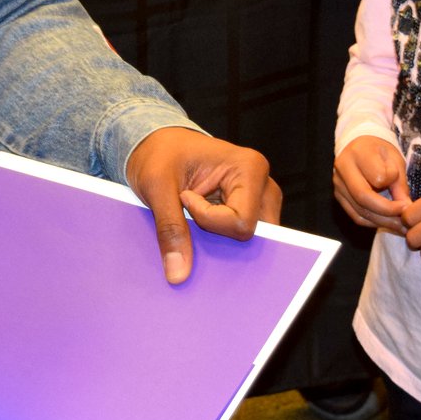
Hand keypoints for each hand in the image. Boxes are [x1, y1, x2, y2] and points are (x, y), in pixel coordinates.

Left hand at [125, 127, 279, 284]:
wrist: (157, 145)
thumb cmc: (160, 155)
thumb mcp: (157, 188)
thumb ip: (170, 230)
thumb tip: (178, 274)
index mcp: (249, 168)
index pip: (241, 223)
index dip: (208, 221)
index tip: (184, 198)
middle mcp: (263, 184)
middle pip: (250, 235)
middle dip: (217, 236)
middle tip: (190, 214)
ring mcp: (260, 199)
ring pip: (248, 241)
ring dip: (218, 239)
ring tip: (193, 217)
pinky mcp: (251, 210)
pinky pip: (242, 238)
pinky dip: (218, 239)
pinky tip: (199, 226)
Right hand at [332, 135, 409, 233]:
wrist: (359, 147)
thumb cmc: (379, 151)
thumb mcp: (394, 159)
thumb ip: (399, 182)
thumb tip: (406, 207)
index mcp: (359, 153)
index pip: (377, 176)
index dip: (393, 185)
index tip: (404, 189)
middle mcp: (343, 168)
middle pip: (363, 197)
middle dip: (387, 212)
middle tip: (405, 218)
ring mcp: (338, 185)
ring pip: (359, 211)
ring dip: (382, 222)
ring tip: (400, 226)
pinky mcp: (339, 197)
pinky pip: (356, 216)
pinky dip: (373, 223)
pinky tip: (387, 222)